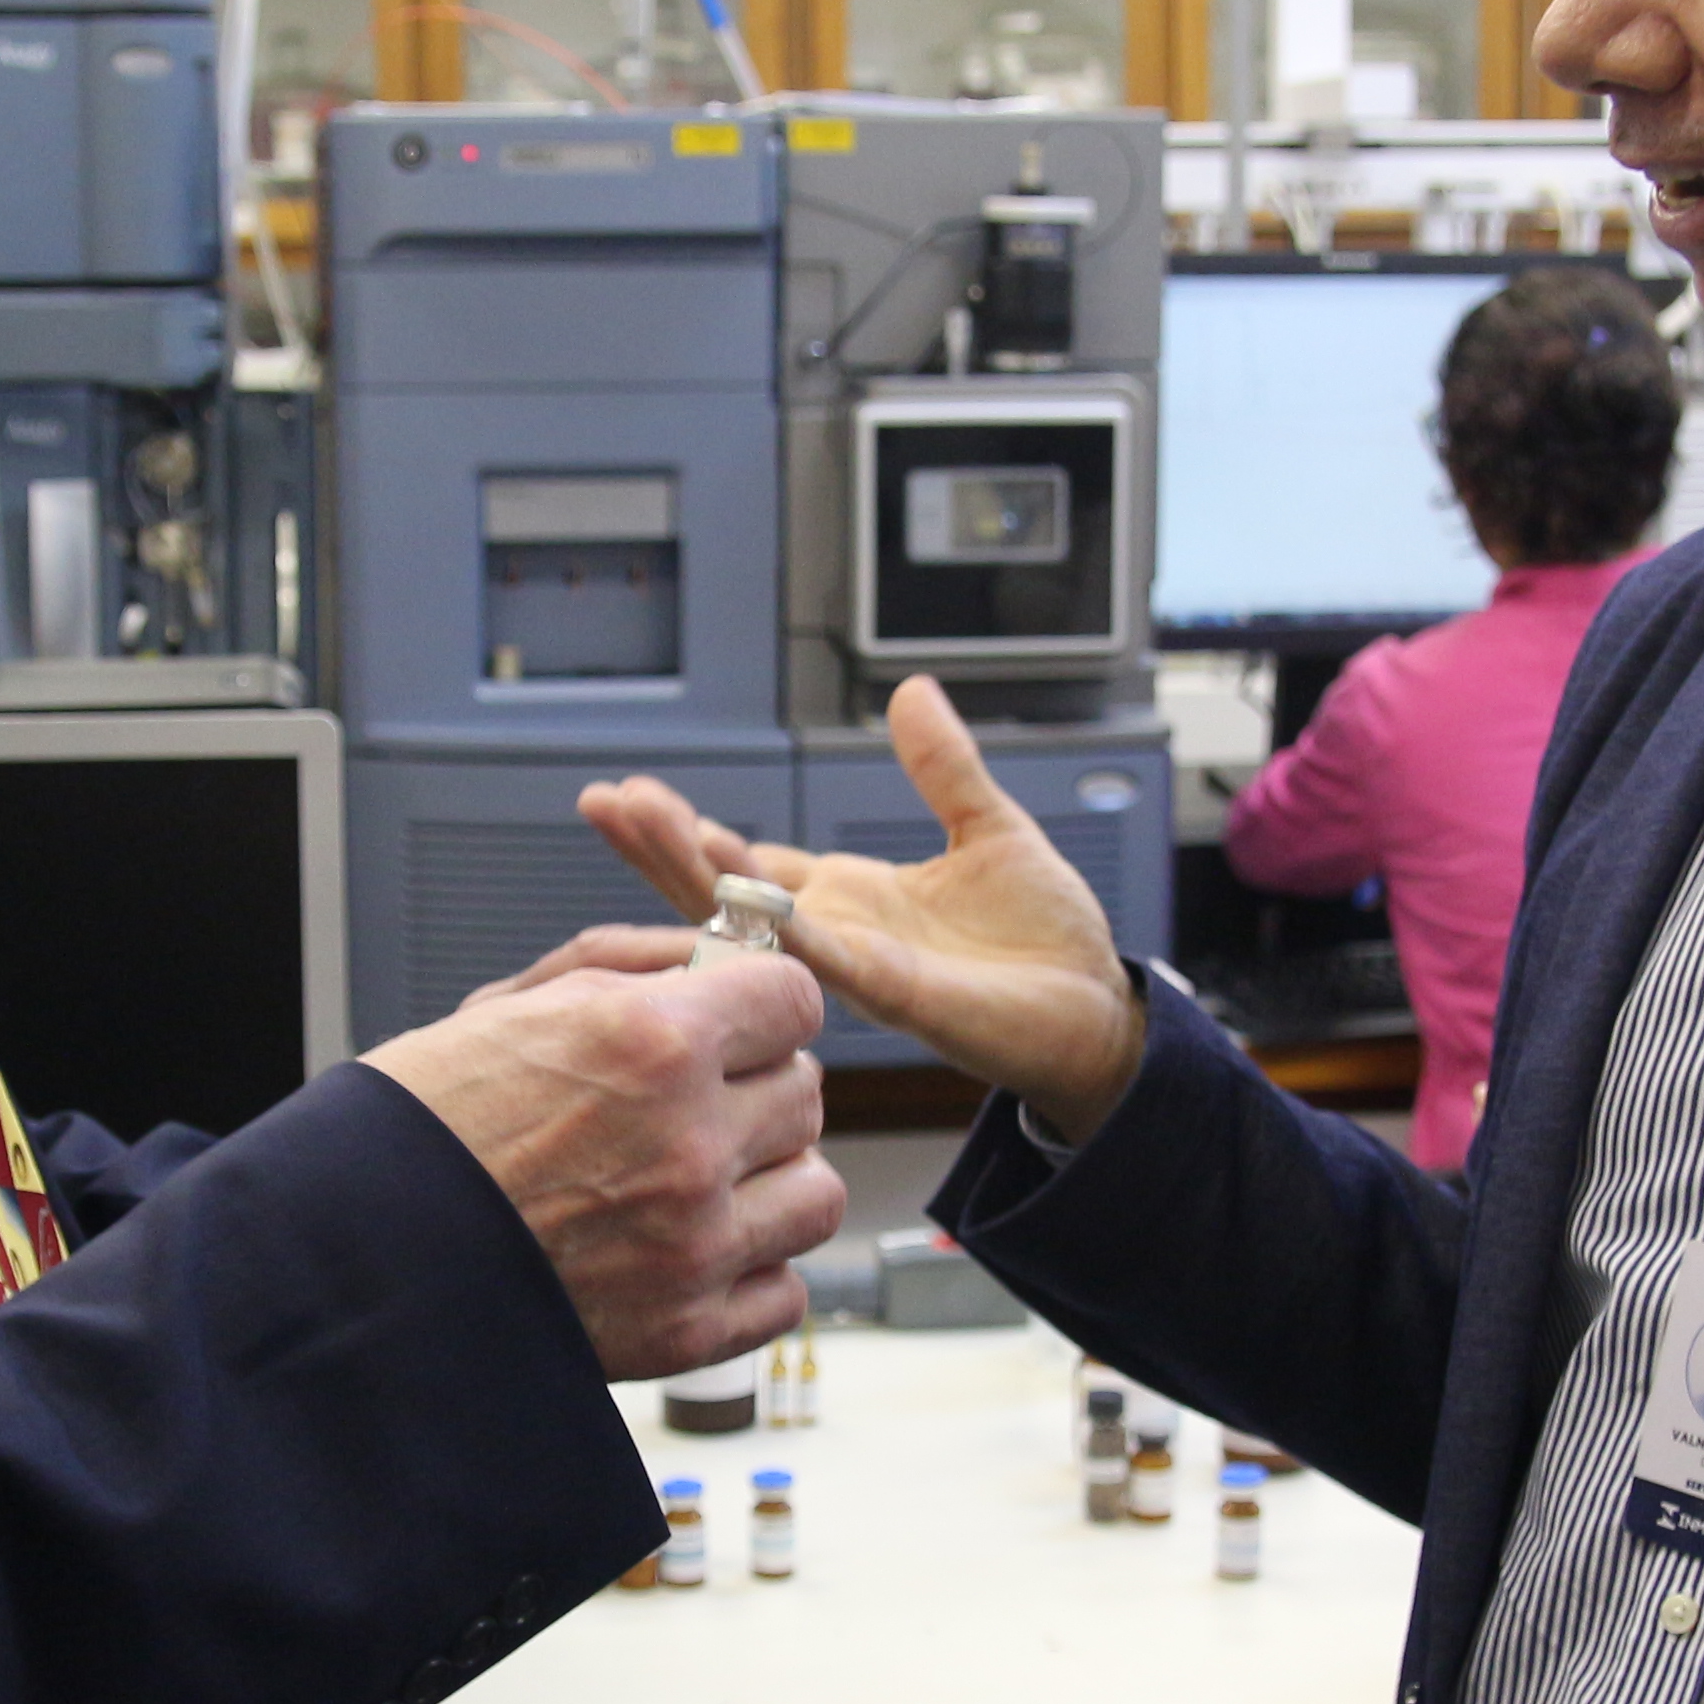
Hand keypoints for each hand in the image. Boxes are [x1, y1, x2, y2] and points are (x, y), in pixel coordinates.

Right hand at [363, 945, 844, 1378]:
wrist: (346, 1263)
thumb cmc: (411, 1132)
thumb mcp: (509, 1011)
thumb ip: (628, 976)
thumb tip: (717, 961)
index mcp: (648, 1043)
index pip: (793, 999)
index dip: (760, 1006)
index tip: (739, 1022)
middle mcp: (686, 1141)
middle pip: (806, 1093)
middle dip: (756, 1090)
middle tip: (694, 1105)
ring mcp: (694, 1244)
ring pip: (815, 1191)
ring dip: (769, 1182)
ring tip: (702, 1183)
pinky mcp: (686, 1331)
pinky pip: (786, 1289)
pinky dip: (750, 1272)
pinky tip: (692, 1252)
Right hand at [579, 675, 1148, 1139]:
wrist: (1098, 1012)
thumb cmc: (1044, 941)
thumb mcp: (989, 829)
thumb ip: (943, 767)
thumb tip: (910, 690)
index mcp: (850, 899)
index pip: (746, 864)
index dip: (688, 833)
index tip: (628, 795)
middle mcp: (840, 936)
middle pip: (725, 894)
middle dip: (663, 848)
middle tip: (604, 802)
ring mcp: (860, 968)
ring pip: (758, 925)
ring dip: (702, 875)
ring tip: (650, 825)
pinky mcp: (897, 995)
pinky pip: (823, 955)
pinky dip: (779, 920)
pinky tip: (737, 883)